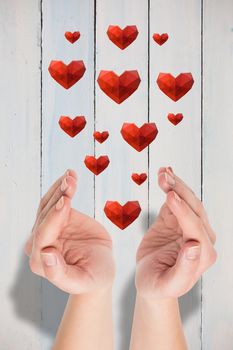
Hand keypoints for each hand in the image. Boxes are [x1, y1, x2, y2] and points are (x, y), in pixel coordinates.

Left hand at [24, 169, 114, 294]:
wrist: (99, 269)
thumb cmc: (92, 279)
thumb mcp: (81, 280)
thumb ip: (60, 273)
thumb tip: (46, 254)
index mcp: (41, 261)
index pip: (43, 234)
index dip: (54, 217)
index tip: (66, 201)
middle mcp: (39, 244)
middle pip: (44, 215)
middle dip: (58, 196)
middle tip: (70, 181)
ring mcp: (47, 229)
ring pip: (48, 204)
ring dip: (59, 188)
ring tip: (71, 176)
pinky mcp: (58, 218)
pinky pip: (56, 199)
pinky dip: (62, 187)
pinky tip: (71, 176)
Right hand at [135, 166, 216, 298]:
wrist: (150, 280)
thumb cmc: (158, 286)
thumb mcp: (168, 284)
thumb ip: (184, 270)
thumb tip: (194, 247)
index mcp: (202, 254)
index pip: (195, 227)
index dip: (182, 210)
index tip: (169, 196)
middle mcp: (201, 237)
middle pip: (194, 209)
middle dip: (179, 191)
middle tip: (164, 177)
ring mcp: (189, 226)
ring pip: (187, 200)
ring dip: (175, 185)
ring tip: (162, 173)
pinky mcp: (176, 219)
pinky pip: (175, 200)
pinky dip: (170, 186)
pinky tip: (164, 174)